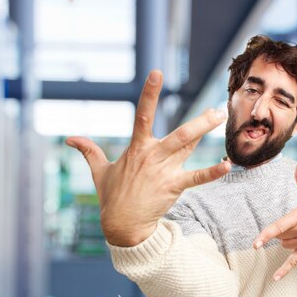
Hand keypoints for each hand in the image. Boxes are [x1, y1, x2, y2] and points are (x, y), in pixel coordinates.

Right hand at [66, 70, 229, 246]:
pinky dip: (212, 172)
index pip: (142, 114)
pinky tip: (227, 164)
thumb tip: (69, 138)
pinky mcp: (173, 187)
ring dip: (205, 132)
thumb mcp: (99, 171)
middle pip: (179, 133)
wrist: (121, 224)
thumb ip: (88, 150)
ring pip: (188, 147)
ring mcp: (164, 172)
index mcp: (136, 149)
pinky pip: (195, 178)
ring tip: (221, 117)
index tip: (156, 73)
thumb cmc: (112, 196)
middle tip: (218, 107)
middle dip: (200, 120)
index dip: (149, 93)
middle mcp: (152, 156)